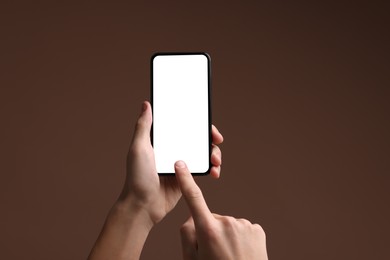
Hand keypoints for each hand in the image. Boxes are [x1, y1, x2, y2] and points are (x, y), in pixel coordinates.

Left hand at [119, 101, 223, 225]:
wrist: (143, 206)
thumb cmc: (136, 177)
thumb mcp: (138, 148)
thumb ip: (143, 126)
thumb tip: (146, 104)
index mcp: (162, 140)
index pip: (182, 125)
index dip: (197, 122)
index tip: (207, 124)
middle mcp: (172, 149)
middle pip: (196, 138)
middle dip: (210, 138)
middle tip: (217, 140)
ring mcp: (181, 163)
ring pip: (203, 153)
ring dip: (214, 154)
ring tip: (216, 162)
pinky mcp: (187, 177)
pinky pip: (203, 169)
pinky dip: (212, 169)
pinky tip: (215, 173)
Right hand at [175, 161, 267, 259]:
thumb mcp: (192, 259)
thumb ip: (187, 234)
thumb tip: (193, 218)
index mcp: (208, 230)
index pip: (193, 199)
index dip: (186, 180)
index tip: (181, 165)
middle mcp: (227, 223)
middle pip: (211, 219)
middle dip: (210, 230)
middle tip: (214, 253)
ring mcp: (245, 225)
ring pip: (228, 224)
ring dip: (226, 236)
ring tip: (229, 256)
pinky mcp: (257, 229)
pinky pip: (243, 228)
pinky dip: (240, 238)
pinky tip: (242, 253)